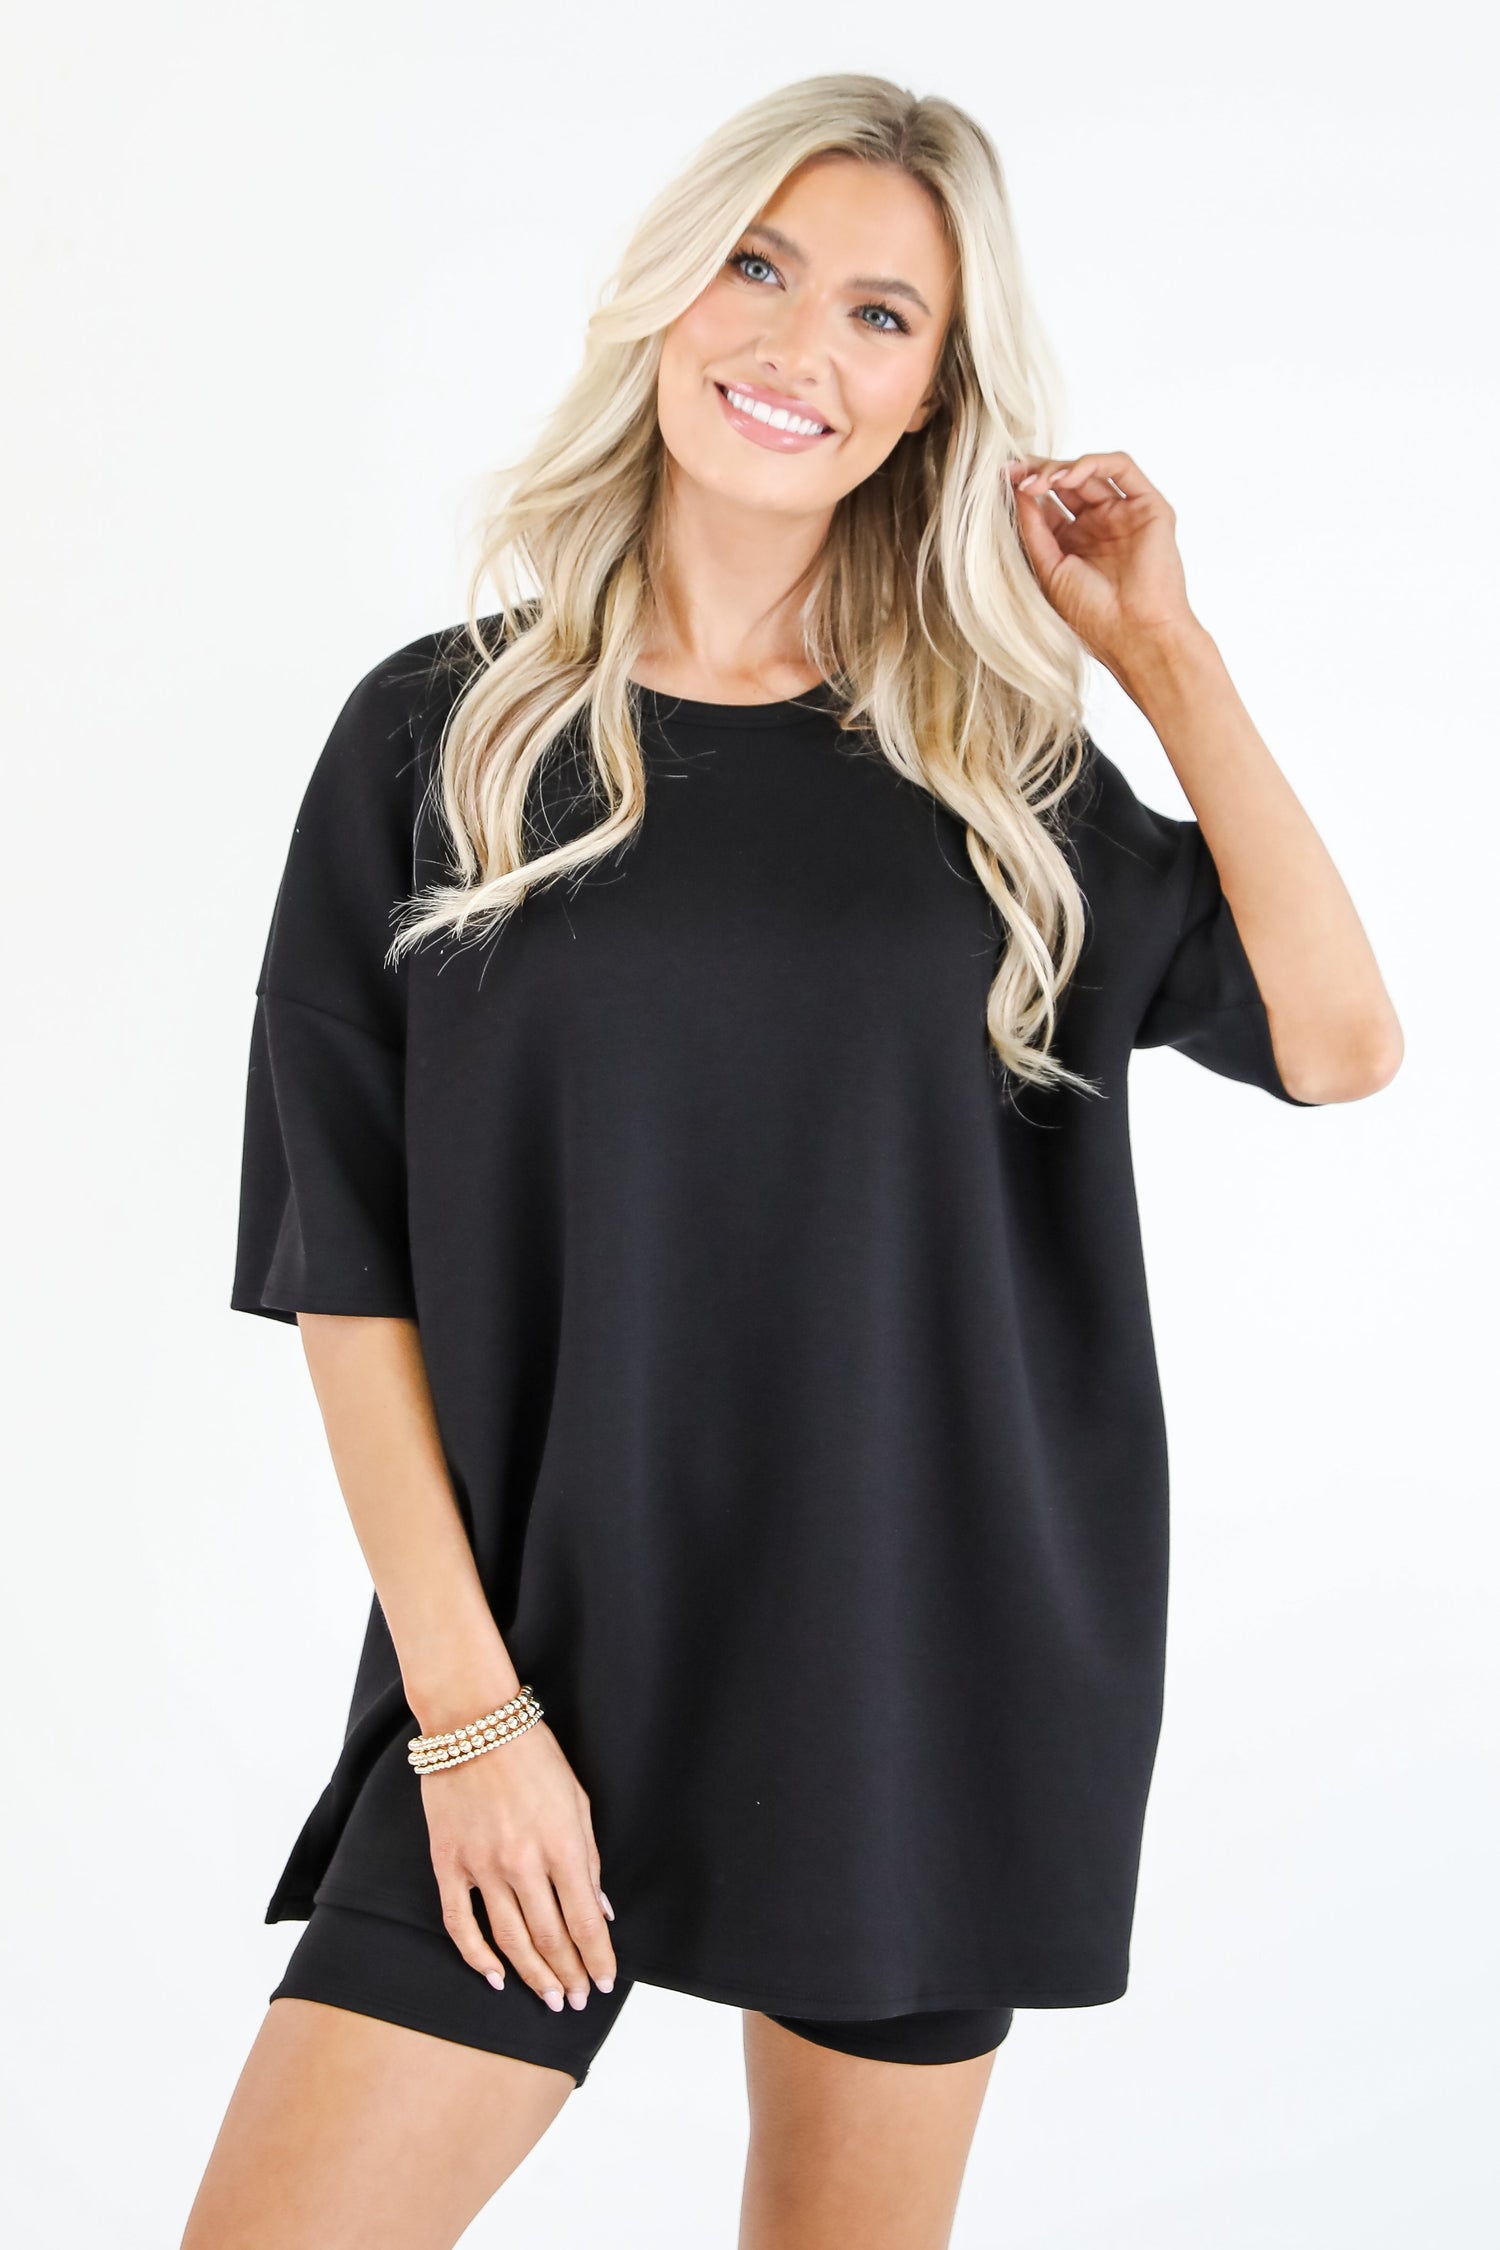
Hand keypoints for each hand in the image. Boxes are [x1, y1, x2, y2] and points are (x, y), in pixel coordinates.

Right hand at [421, 1719, 617, 2010]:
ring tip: (549, 1998)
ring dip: (533, 1976)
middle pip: (550, 1938)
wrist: (473, 1722)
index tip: (604, 1982)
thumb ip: (589, 1859)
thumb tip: (601, 1909)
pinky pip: (460, 1923)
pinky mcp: (449, 1862)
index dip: (597, 1958)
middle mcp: (523, 1863)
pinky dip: (476, 1956)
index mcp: (562, 1845)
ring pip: (510, 1940)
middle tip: (576, 2001)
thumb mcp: (578, 1801)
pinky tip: (494, 1976)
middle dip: (568, 1975)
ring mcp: (482, 1866)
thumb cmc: (534, 1755)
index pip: (586, 1921)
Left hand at [1006, 451, 1203, 683]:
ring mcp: (1124, 515)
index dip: (1025, 488)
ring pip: (1091, 471)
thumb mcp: (1048, 568)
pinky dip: (1092, 463)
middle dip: (1039, 472)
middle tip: (1016, 474)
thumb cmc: (1093, 616)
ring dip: (1060, 469)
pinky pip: (1122, 467)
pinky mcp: (1148, 506)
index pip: (1047, 503)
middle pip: (1067, 482)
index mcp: (1073, 544)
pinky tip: (1067, 478)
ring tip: (1039, 482)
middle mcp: (1099, 526)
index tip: (1003, 479)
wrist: (1133, 634)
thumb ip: (1034, 529)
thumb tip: (1016, 491)